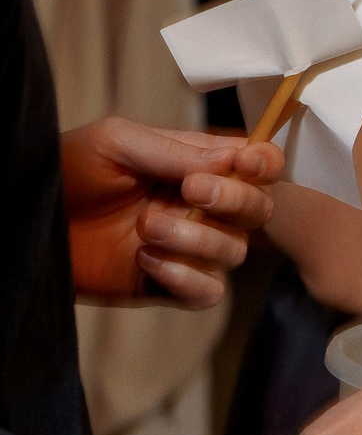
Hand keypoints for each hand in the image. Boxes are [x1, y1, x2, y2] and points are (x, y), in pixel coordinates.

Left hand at [60, 119, 282, 306]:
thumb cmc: (65, 171)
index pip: (256, 165)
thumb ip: (175, 149)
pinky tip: (146, 261)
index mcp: (195, 167)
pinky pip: (208, 291)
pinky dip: (185, 277)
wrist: (23, 222)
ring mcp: (189, 249)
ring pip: (235, 251)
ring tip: (145, 228)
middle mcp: (202, 208)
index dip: (264, 165)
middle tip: (191, 190)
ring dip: (196, 238)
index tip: (247, 165)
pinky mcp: (171, 286)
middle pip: (258, 209)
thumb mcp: (115, 142)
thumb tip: (234, 159)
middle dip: (234, 199)